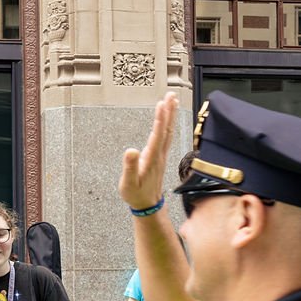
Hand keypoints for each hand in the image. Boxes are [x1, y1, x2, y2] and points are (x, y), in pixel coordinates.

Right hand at [119, 92, 178, 211]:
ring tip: (172, 101)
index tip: (161, 104)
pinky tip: (166, 119)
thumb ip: (130, 166)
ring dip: (170, 115)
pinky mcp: (160, 157)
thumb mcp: (128, 182)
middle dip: (169, 111)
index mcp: (152, 158)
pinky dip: (167, 124)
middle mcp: (159, 155)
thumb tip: (130, 151)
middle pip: (166, 129)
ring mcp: (161, 155)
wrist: (148, 205)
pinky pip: (166, 136)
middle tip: (171, 95)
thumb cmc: (136, 194)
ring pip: (168, 131)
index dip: (160, 119)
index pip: (158, 135)